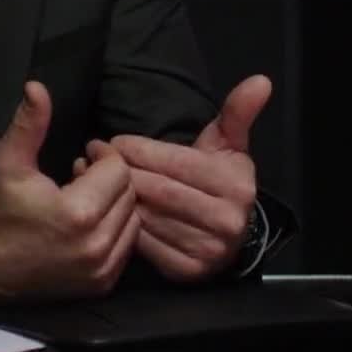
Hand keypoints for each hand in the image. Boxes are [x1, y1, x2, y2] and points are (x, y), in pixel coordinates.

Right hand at [0, 81, 141, 304]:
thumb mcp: (8, 162)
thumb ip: (29, 124)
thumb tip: (37, 86)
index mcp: (77, 213)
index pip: (118, 170)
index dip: (103, 157)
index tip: (84, 155)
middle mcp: (96, 245)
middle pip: (129, 194)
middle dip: (110, 179)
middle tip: (83, 176)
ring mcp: (100, 269)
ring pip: (133, 220)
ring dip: (116, 204)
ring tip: (87, 199)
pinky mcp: (101, 285)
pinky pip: (127, 246)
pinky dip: (116, 230)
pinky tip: (91, 223)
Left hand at [86, 75, 269, 281]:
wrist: (228, 233)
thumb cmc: (219, 179)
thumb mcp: (229, 144)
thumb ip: (238, 112)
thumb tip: (261, 80)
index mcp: (236, 184)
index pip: (175, 162)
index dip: (138, 150)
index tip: (112, 141)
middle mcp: (226, 220)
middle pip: (157, 189)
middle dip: (120, 171)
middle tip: (92, 156)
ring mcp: (208, 250)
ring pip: (146, 216)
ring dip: (112, 198)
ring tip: (90, 180)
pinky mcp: (187, 271)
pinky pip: (143, 244)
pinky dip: (122, 226)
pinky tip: (109, 210)